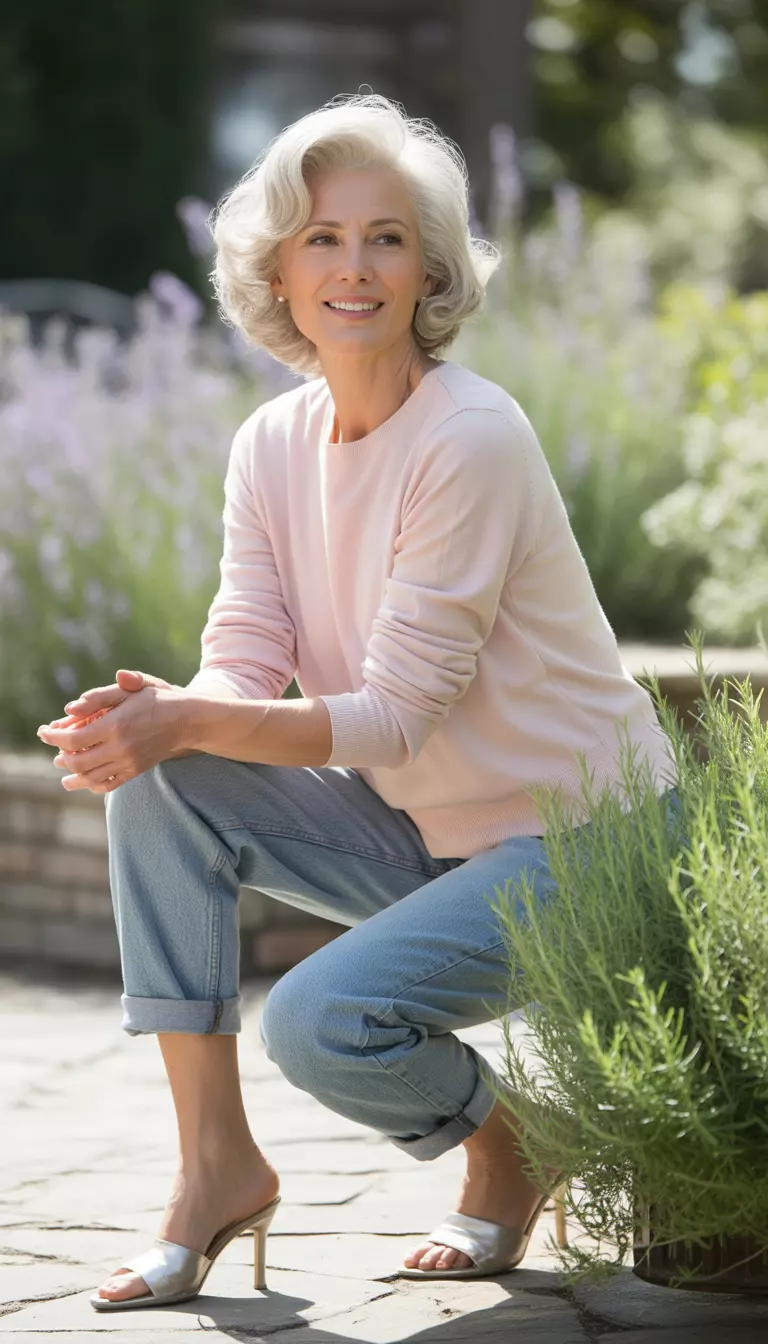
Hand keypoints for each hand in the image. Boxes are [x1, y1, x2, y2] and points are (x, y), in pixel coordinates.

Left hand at [36, 669, 190, 793]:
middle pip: (77, 761)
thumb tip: (70, 708)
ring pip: (90, 778)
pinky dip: (92, 785)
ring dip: (72, 776)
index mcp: (115, 725)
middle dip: (59, 756)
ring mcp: (128, 762)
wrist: (187, 720)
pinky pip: (108, 785)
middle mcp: (120, 748)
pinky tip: (85, 779)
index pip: (72, 739)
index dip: (52, 737)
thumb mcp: (132, 688)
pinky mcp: (135, 771)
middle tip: (54, 749)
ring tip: (64, 771)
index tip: (44, 731)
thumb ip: (100, 695)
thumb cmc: (157, 699)